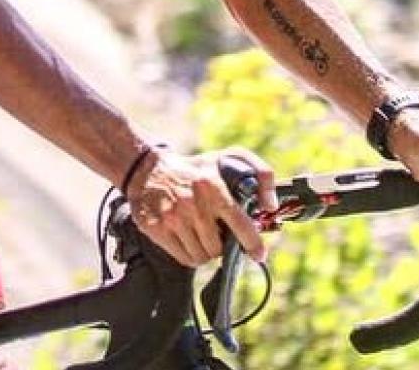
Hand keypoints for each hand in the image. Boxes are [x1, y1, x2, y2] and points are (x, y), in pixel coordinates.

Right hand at [124, 146, 279, 268]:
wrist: (147, 170)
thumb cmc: (194, 169)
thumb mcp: (228, 158)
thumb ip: (260, 173)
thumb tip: (271, 205)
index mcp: (213, 186)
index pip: (240, 223)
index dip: (253, 243)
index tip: (259, 254)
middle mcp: (194, 204)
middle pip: (218, 248)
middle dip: (222, 245)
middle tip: (217, 234)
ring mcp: (173, 218)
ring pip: (201, 256)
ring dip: (205, 251)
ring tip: (200, 234)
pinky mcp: (157, 229)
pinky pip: (184, 258)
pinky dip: (190, 255)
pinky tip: (188, 239)